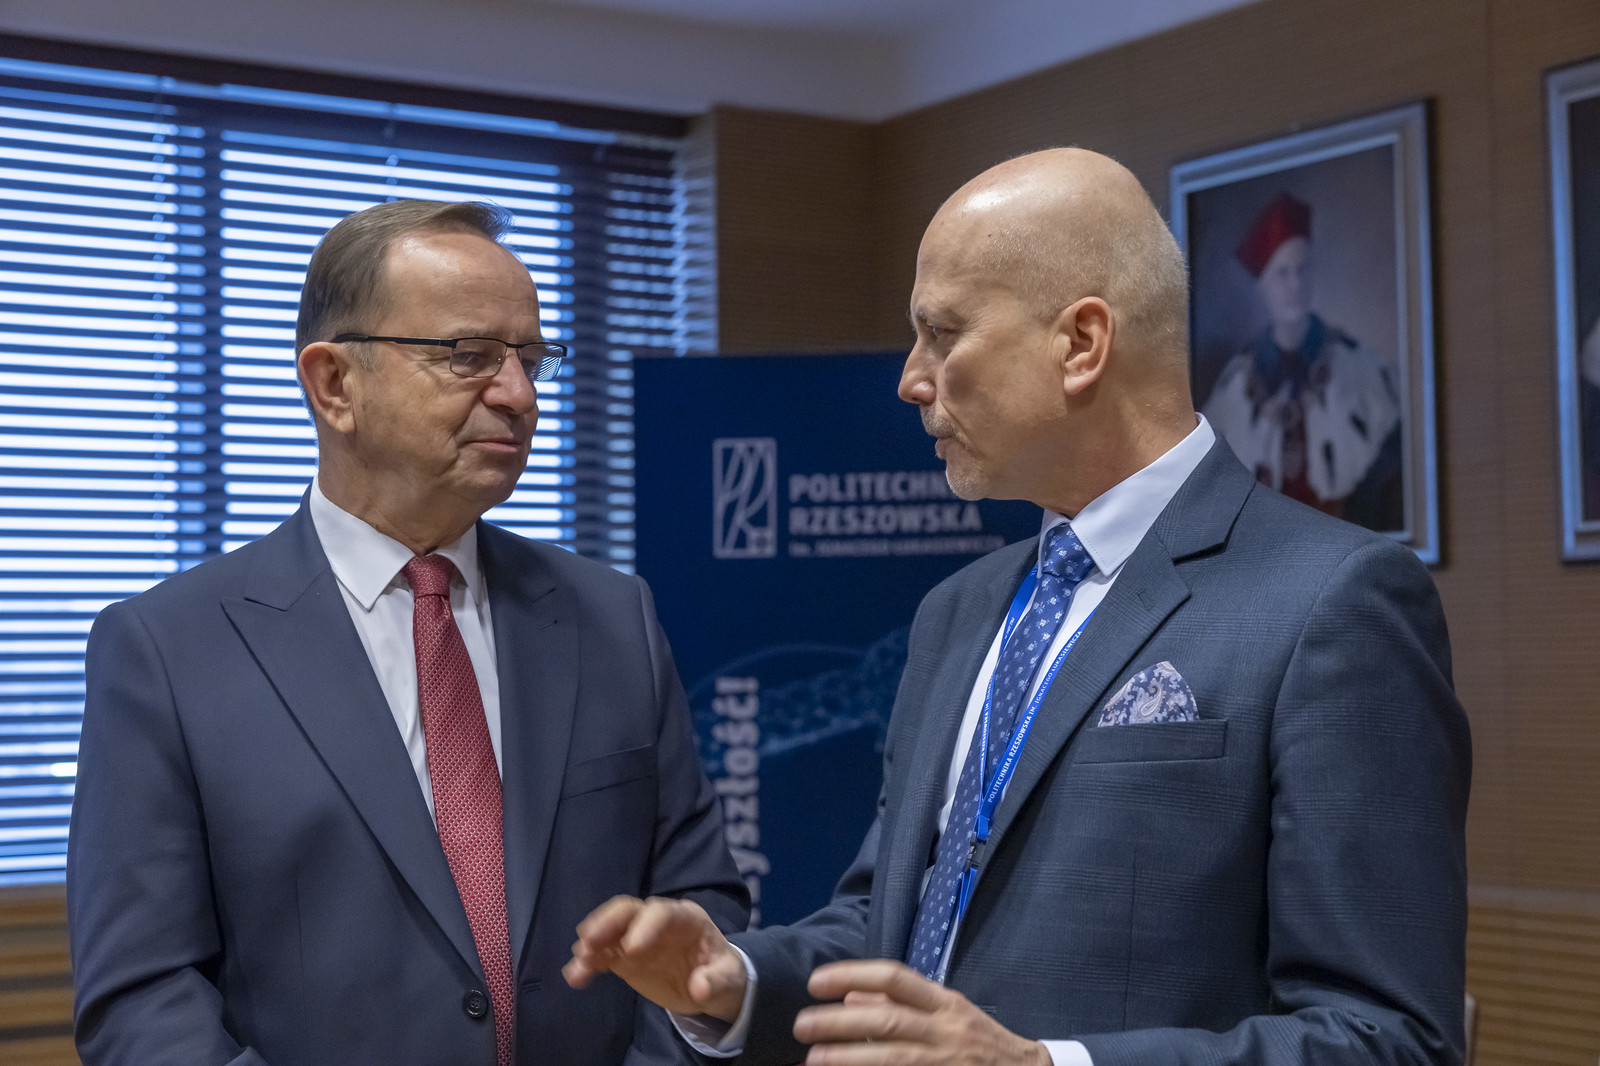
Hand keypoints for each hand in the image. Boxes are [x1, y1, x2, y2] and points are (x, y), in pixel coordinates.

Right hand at [562, 895, 747, 1021]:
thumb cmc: (723, 971)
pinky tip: (576, 977)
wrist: (712, 982)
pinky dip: (588, 964)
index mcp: (685, 918)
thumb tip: (699, 987)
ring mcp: (637, 937)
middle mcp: (656, 921)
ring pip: (609, 930)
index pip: (661, 912)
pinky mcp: (624, 957)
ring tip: (580, 960)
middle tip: (589, 940)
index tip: (631, 949)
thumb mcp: (730, 978)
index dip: (646, 926)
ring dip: (592, 942)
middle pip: (628, 911)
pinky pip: (602, 956)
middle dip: (607, 922)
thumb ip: (716, 980)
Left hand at [793, 960, 1050, 1065]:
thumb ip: (902, 1002)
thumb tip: (852, 995)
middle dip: (839, 1022)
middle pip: (888, 1020)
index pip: (896, 978)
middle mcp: (947, 1031)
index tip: (816, 982)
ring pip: (893, 1058)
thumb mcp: (948, 1013)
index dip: (852, 974)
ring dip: (848, 1058)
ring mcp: (946, 1063)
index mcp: (946, 1003)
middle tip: (802, 1025)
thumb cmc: (980, 1043)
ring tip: (812, 1059)